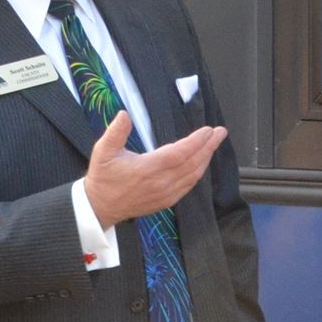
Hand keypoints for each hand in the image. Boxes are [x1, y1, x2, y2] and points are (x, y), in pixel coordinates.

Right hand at [84, 112, 225, 229]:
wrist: (100, 207)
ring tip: (214, 143)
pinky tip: (202, 162)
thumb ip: (115, 132)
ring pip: (193, 175)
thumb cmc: (103, 177)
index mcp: (147, 169)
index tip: (208, 130)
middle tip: (220, 132)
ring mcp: (165, 194)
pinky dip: (198, 172)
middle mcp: (160, 183)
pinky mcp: (167, 201)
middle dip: (208, 146)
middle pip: (192, 163)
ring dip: (206, 158)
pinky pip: (188, 186)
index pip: (179, 153)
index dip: (196, 141)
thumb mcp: (103, 151)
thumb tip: (124, 114)